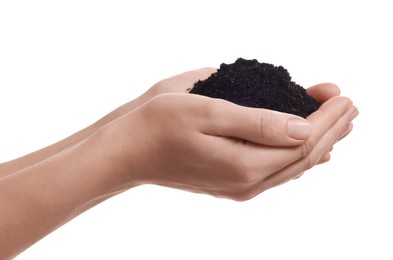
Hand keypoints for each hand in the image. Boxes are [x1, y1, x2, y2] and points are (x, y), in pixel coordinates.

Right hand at [110, 92, 356, 200]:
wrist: (129, 152)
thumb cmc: (161, 125)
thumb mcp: (209, 112)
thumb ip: (259, 122)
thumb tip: (303, 126)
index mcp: (246, 164)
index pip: (303, 140)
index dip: (328, 117)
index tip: (343, 93)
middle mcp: (248, 182)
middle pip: (304, 155)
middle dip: (331, 128)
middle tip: (350, 105)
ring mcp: (241, 187)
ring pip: (293, 166)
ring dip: (319, 142)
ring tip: (338, 123)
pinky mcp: (232, 184)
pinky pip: (277, 172)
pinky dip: (298, 156)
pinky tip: (310, 151)